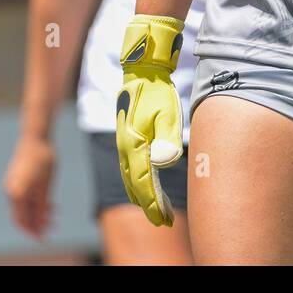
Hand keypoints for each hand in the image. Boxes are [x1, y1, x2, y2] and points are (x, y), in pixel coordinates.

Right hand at [3, 134, 55, 238]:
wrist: (35, 137)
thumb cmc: (43, 159)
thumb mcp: (46, 185)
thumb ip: (42, 205)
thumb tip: (41, 224)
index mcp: (16, 193)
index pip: (22, 220)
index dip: (33, 230)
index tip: (44, 237)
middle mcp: (10, 191)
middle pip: (22, 215)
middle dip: (37, 223)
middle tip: (53, 226)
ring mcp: (11, 185)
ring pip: (24, 206)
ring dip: (37, 213)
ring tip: (54, 213)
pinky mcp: (15, 180)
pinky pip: (24, 197)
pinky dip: (35, 203)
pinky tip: (48, 203)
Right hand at [116, 15, 184, 226]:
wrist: (142, 71)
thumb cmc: (158, 91)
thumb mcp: (168, 112)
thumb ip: (167, 138)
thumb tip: (164, 163)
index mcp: (134, 144)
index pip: (143, 183)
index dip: (153, 204)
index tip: (163, 219)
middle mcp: (125, 147)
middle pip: (134, 185)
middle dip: (148, 205)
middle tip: (163, 221)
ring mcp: (124, 142)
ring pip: (129, 178)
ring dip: (142, 196)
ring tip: (157, 210)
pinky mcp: (127, 137)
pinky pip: (129, 167)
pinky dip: (137, 182)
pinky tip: (146, 186)